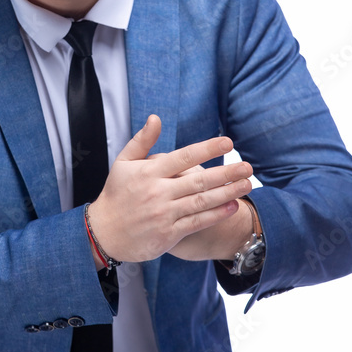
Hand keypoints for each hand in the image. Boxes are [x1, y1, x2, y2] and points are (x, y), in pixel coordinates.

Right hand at [87, 115, 252, 263]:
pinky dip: (216, 214)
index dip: (207, 149)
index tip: (228, 142)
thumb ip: (141, 141)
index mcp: (149, 172)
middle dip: (226, 172)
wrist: (104, 232)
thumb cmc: (116, 194)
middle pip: (199, 180)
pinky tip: (232, 206)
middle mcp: (158, 192)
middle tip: (248, 166)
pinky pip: (197, 222)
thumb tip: (155, 117)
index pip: (183, 157)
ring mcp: (164, 214)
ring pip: (202, 201)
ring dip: (227, 192)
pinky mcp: (168, 234)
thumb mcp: (122, 163)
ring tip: (247, 184)